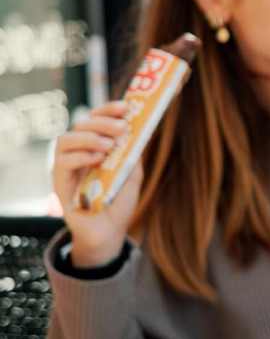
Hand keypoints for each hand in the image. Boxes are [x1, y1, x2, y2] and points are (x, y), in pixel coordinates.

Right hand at [52, 100, 141, 266]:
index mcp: (94, 146)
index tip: (126, 106)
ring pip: (67, 140)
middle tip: (122, 126)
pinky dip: (80, 156)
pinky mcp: (59, 182)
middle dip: (102, 122)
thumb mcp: (132, 173)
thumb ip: (133, 152)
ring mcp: (67, 166)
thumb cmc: (118, 201)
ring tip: (110, 145)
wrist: (109, 232)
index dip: (108, 110)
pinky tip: (98, 159)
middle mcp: (78, 152)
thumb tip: (141, 128)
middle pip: (81, 125)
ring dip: (90, 138)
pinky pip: (63, 162)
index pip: (96, 120)